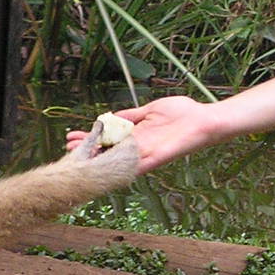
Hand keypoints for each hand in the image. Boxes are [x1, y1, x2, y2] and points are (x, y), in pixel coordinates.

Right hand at [65, 97, 223, 175]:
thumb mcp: (151, 109)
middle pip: (107, 151)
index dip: (90, 138)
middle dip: (88, 150)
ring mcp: (147, 154)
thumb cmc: (184, 113)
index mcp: (136, 135)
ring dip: (98, 159)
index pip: (107, 138)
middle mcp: (138, 147)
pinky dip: (119, 165)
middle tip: (68, 147)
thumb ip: (132, 115)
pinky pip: (135, 165)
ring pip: (116, 159)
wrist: (205, 120)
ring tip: (79, 155)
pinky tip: (102, 165)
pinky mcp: (157, 158)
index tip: (72, 136)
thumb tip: (112, 116)